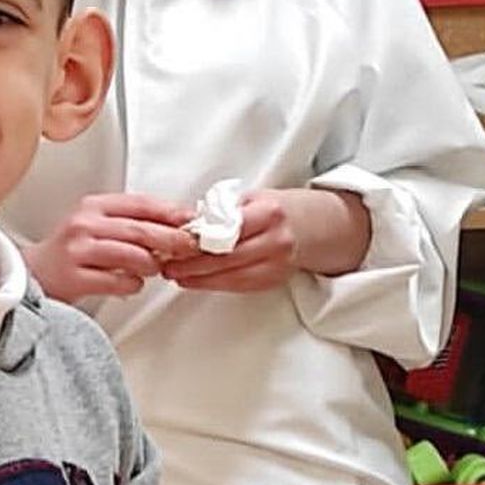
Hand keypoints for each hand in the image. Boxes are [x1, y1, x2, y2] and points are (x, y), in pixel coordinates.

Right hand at [23, 193, 196, 301]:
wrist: (31, 275)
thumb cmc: (70, 252)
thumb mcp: (96, 226)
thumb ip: (130, 223)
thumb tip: (175, 226)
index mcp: (93, 206)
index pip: (140, 204)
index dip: (170, 212)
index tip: (192, 220)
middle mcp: (84, 224)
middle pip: (140, 229)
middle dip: (172, 238)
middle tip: (191, 246)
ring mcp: (78, 250)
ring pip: (131, 255)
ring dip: (152, 264)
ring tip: (156, 268)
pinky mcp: (74, 277)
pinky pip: (117, 281)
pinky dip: (133, 283)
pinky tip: (132, 283)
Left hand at [160, 188, 368, 292]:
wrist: (316, 227)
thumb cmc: (280, 209)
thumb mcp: (254, 198)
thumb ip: (225, 210)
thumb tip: (187, 221)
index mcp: (269, 212)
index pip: (229, 229)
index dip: (200, 240)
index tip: (176, 242)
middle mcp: (276, 240)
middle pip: (227, 257)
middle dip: (193, 264)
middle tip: (168, 265)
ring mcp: (278, 264)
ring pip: (232, 276)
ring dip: (200, 278)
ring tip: (176, 275)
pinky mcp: (275, 280)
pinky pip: (241, 286)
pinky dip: (215, 284)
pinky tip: (196, 281)